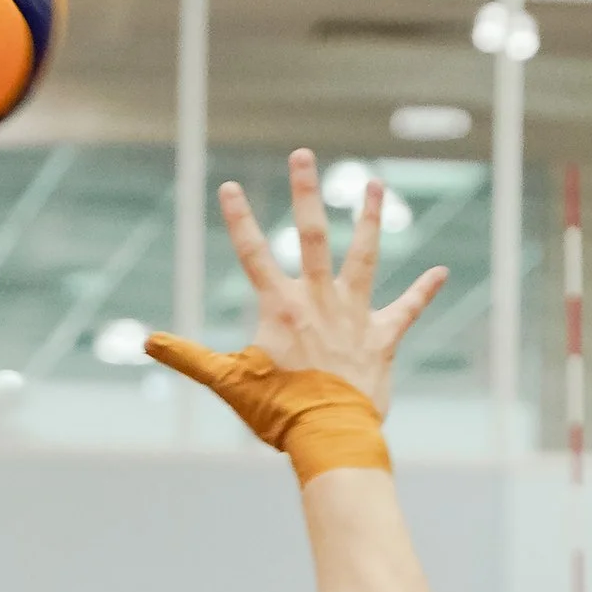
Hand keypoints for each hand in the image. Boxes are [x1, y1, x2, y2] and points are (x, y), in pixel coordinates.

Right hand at [154, 150, 445, 421]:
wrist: (330, 436)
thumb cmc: (278, 412)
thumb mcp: (229, 383)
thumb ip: (190, 358)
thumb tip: (149, 342)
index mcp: (281, 308)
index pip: (254, 254)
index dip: (240, 220)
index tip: (230, 187)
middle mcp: (319, 301)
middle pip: (311, 236)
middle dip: (306, 192)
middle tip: (304, 155)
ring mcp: (354, 316)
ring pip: (364, 256)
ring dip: (370, 219)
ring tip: (376, 184)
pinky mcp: (382, 338)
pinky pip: (407, 310)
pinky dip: (424, 291)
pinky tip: (442, 271)